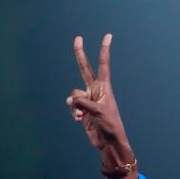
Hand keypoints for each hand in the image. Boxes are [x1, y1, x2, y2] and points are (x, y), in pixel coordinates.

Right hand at [66, 34, 130, 153]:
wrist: (109, 142)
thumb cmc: (109, 126)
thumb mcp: (97, 112)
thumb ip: (82, 102)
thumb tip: (70, 100)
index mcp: (104, 88)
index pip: (103, 65)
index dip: (104, 50)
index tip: (108, 36)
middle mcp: (96, 90)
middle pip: (85, 69)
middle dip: (80, 54)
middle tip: (78, 38)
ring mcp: (88, 100)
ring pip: (73, 94)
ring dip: (74, 105)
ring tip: (81, 115)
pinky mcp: (82, 110)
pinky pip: (72, 105)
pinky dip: (73, 112)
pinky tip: (79, 120)